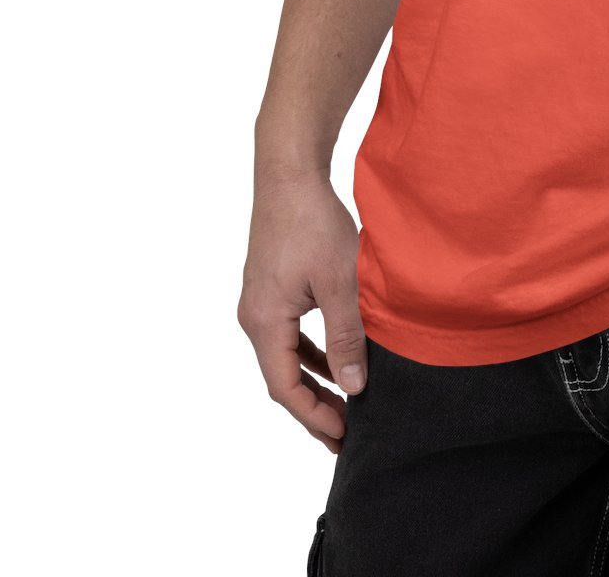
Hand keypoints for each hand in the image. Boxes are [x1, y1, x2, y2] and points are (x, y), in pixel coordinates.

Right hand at [238, 168, 367, 451]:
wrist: (289, 172)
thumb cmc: (312, 222)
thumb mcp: (339, 282)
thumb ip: (345, 336)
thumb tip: (354, 386)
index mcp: (264, 321)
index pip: (284, 388)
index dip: (314, 416)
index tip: (343, 435)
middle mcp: (254, 317)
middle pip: (281, 377)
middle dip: (313, 407)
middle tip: (345, 434)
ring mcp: (260, 302)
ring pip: (285, 357)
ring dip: (313, 382)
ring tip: (344, 405)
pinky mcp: (271, 287)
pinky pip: (289, 334)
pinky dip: (311, 353)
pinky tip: (335, 360)